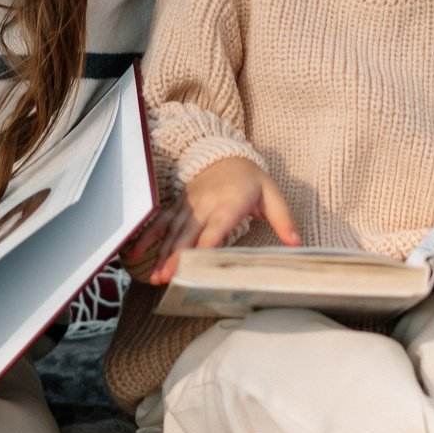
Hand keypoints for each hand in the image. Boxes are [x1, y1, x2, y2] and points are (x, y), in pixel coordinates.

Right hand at [148, 156, 298, 284]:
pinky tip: (137, 255)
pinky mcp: (179, 207)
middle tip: (169, 278)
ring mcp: (189, 206)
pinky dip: (148, 238)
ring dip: (163, 255)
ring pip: (173, 232)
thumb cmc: (251, 179)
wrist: (225, 154)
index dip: (206, 243)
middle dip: (178, 256)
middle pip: (189, 233)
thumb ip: (283, 220)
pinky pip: (161, 223)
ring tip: (156, 277)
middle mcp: (205, 204)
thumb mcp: (272, 195)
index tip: (197, 261)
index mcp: (230, 202)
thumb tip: (296, 242)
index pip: (217, 226)